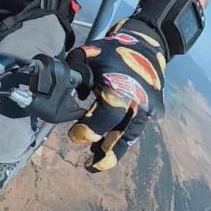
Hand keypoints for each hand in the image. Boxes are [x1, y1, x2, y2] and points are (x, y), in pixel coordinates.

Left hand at [66, 18, 166, 172]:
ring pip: (130, 139)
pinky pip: (135, 131)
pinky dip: (120, 141)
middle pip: (121, 136)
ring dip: (113, 153)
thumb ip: (71, 71)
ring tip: (95, 165)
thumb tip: (56, 87)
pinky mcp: (154, 113)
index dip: (89, 130)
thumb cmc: (112, 52)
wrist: (147, 45)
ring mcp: (148, 109)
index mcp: (120, 89)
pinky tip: (104, 150)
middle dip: (104, 153)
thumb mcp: (87, 55)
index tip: (74, 135)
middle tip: (88, 164)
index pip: (105, 117)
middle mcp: (137, 103)